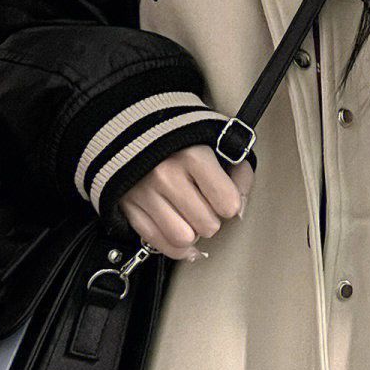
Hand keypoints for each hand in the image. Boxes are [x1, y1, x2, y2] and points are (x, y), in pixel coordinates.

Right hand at [119, 145, 253, 261]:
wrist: (131, 123)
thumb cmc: (179, 133)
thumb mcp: (215, 139)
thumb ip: (237, 170)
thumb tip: (241, 207)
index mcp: (193, 155)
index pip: (228, 204)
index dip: (231, 204)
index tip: (225, 197)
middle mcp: (166, 175)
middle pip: (207, 225)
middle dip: (211, 219)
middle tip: (205, 206)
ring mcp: (144, 193)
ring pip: (182, 238)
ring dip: (191, 232)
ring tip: (189, 216)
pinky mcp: (128, 205)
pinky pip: (156, 241)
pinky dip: (172, 246)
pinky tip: (180, 236)